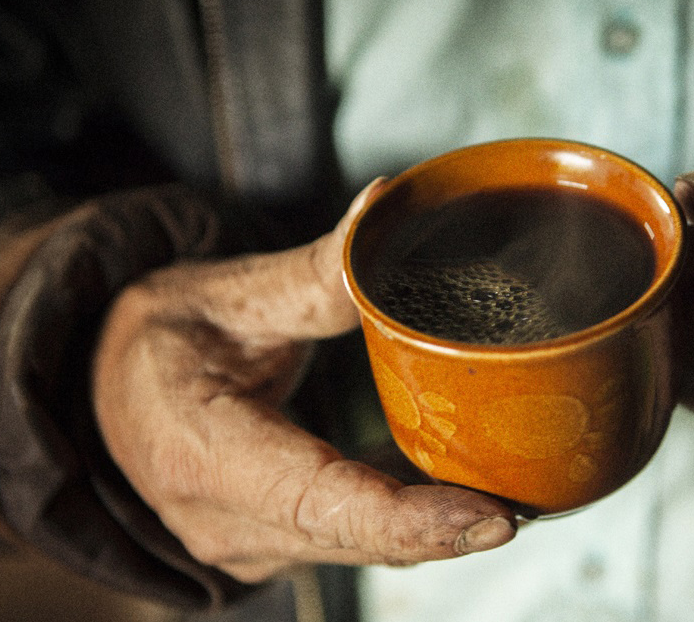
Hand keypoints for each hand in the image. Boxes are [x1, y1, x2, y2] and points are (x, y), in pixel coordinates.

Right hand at [91, 179, 515, 582]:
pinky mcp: (269, 540)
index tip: (492, 519)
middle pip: (354, 537)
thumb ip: (315, 270)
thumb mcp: (229, 292)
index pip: (322, 503)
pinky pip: (347, 540)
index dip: (411, 521)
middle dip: (443, 531)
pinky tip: (458, 502)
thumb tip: (386, 206)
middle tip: (529, 504)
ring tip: (510, 501)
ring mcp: (244, 542)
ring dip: (431, 532)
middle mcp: (222, 518)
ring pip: (356, 547)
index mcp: (205, 453)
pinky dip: (403, 525)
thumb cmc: (157, 338)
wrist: (103, 390)